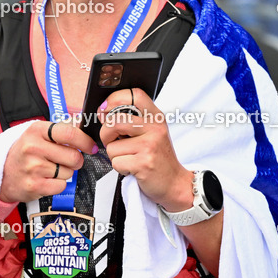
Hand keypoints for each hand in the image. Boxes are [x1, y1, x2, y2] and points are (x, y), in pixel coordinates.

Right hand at [0, 121, 96, 203]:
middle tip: (66, 160)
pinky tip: (46, 179)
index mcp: (36, 130)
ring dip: (65, 173)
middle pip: (73, 156)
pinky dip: (58, 184)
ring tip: (49, 169)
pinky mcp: (34, 186)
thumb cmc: (24, 153)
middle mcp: (33, 147)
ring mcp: (33, 167)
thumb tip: (85, 131)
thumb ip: (60, 131)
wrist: (2, 174)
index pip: (69, 133)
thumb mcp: (37, 135)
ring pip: (69, 172)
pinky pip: (61, 186)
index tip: (91, 147)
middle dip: (75, 160)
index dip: (85, 141)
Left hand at [98, 88, 192, 209]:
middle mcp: (155, 128)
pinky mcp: (144, 163)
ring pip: (112, 146)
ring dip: (115, 156)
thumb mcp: (151, 133)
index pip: (134, 95)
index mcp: (156, 118)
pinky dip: (120, 168)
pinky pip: (116, 162)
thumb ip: (131, 122)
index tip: (105, 110)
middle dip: (106, 135)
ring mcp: (150, 145)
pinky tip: (133, 169)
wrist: (175, 183)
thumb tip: (103, 114)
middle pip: (114, 121)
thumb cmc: (158, 158)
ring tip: (130, 158)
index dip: (114, 99)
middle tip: (113, 142)